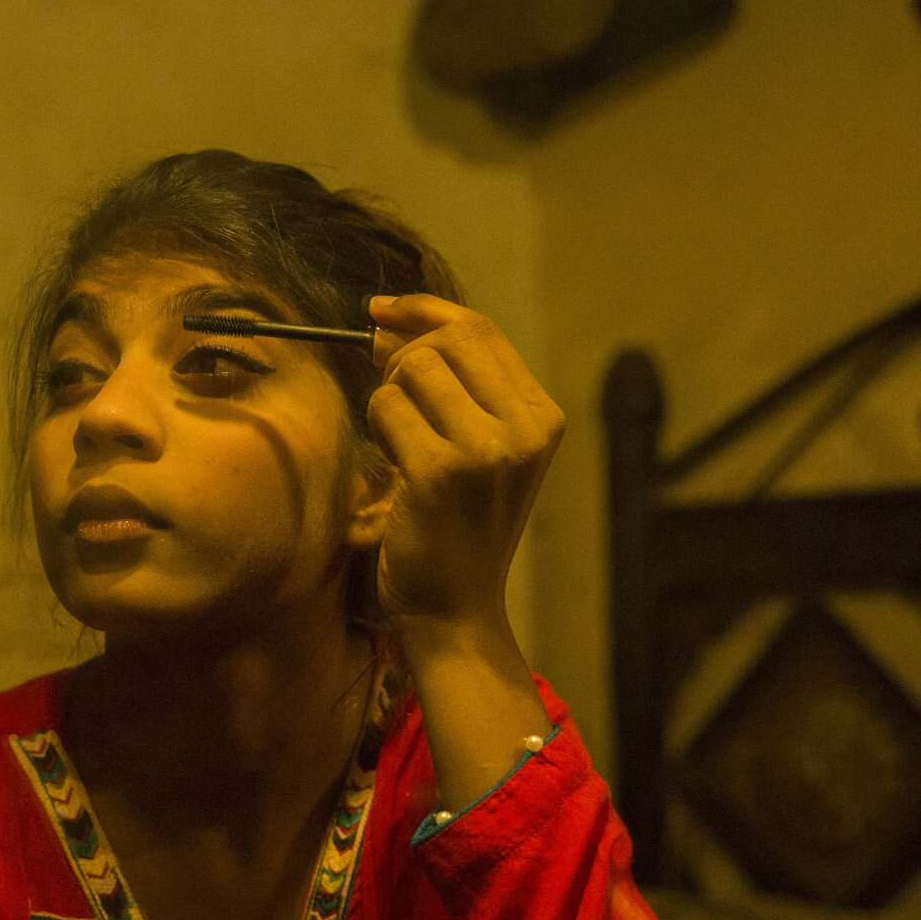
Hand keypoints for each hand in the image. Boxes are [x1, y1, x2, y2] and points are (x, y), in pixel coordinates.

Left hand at [365, 295, 564, 639]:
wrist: (456, 609)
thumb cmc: (456, 527)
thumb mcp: (476, 448)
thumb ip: (450, 384)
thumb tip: (390, 321)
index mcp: (543, 416)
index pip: (480, 329)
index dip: (424, 310)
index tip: (383, 310)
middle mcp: (526, 428)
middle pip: (445, 341)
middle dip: (401, 359)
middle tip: (391, 399)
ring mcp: (487, 449)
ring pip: (411, 372)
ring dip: (387, 401)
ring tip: (401, 448)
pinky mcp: (441, 471)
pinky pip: (386, 408)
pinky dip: (377, 431)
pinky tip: (394, 469)